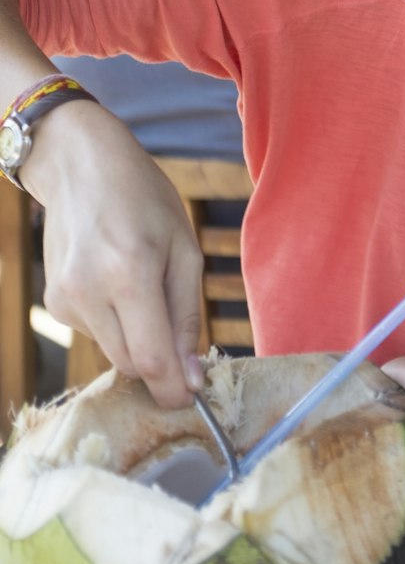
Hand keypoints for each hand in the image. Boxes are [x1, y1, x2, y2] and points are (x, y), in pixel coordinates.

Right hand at [24, 102, 204, 407]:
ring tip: (143, 286)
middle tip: (179, 332)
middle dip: (160, 362)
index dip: (174, 389)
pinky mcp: (53, 305)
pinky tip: (115, 282)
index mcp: (130, 274)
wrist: (79, 166)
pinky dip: (115, 322)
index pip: (151, 360)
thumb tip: (190, 376)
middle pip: (131, 364)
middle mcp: (89, 293)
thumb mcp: (183, 247)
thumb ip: (187, 315)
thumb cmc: (143, 198)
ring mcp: (64, 301)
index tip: (192, 397)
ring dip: (137, 338)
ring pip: (113, 352)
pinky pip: (95, 334)